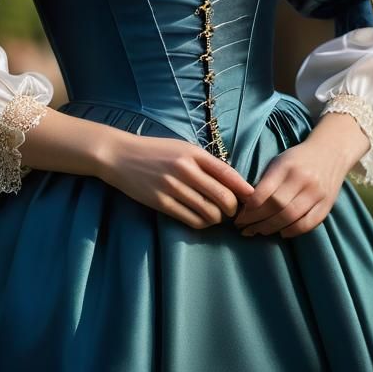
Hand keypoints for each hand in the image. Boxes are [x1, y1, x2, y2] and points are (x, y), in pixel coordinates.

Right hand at [97, 132, 254, 229]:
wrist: (120, 156)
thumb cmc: (155, 150)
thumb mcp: (182, 147)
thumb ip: (205, 162)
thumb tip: (232, 181)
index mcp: (193, 153)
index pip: (228, 173)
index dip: (244, 189)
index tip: (252, 198)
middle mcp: (185, 169)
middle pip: (223, 196)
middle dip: (233, 209)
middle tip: (233, 211)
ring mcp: (173, 187)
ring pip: (209, 212)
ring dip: (217, 218)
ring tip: (216, 216)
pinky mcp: (161, 203)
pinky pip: (191, 220)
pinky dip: (202, 223)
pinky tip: (202, 220)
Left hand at [233, 112, 369, 238]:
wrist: (331, 151)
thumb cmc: (298, 158)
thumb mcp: (279, 161)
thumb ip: (266, 180)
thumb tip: (246, 205)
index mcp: (287, 166)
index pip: (264, 192)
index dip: (250, 208)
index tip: (239, 215)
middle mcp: (303, 179)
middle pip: (277, 207)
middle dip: (257, 221)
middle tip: (244, 228)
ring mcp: (317, 193)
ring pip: (291, 217)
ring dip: (271, 228)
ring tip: (258, 232)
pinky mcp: (327, 204)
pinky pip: (308, 223)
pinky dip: (293, 231)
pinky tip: (281, 232)